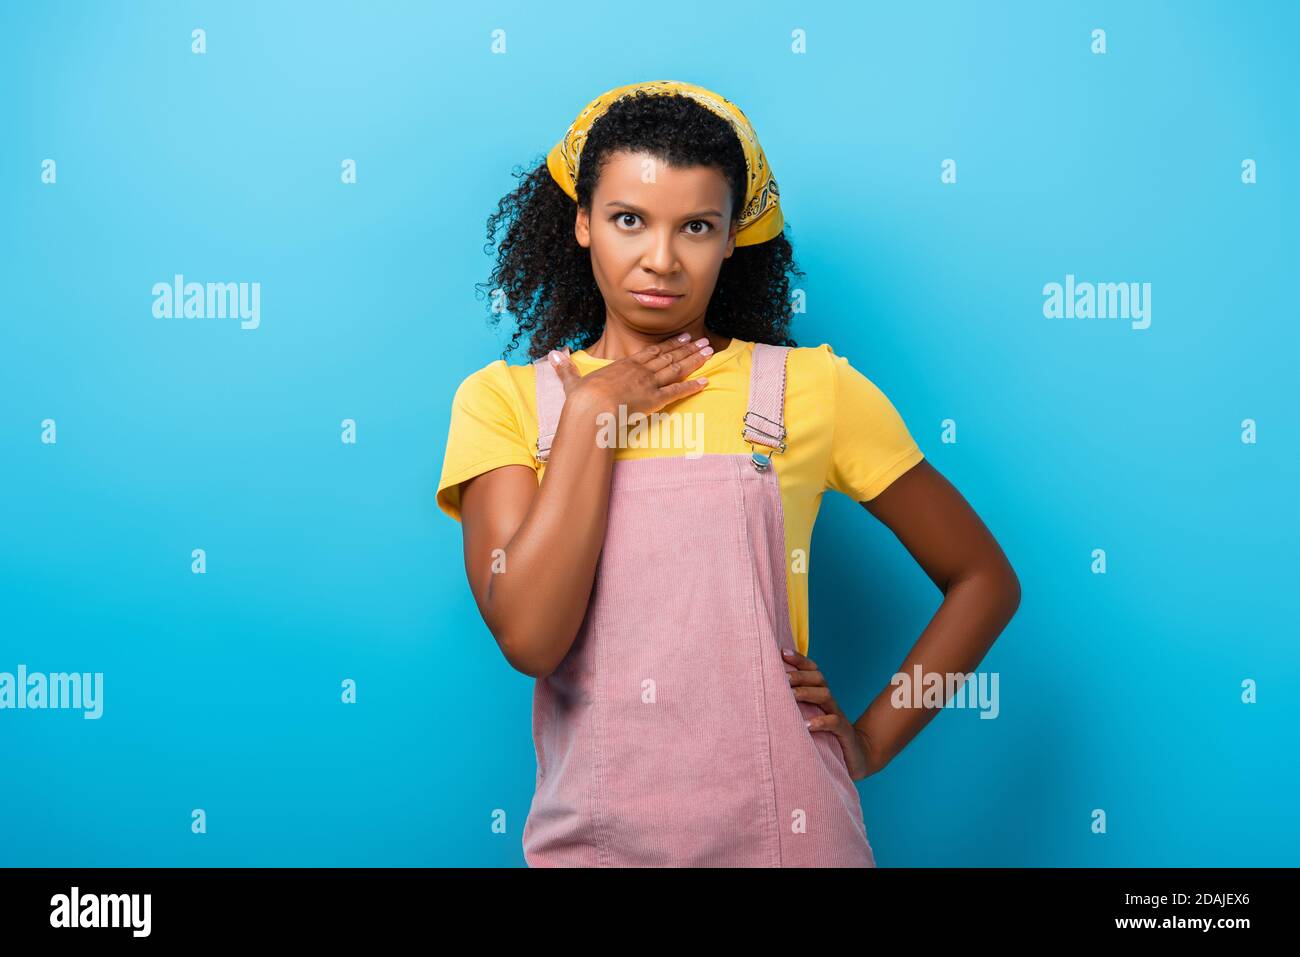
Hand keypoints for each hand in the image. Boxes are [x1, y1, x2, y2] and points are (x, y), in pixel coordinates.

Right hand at [546, 332, 711, 414]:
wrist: (591, 409)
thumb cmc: (581, 398)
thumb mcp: (572, 381)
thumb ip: (565, 368)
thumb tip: (552, 355)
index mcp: (623, 366)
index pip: (650, 352)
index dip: (667, 344)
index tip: (681, 337)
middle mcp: (639, 371)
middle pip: (668, 357)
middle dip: (687, 348)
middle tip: (702, 341)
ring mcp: (649, 384)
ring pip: (676, 369)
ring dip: (694, 360)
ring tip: (709, 352)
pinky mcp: (655, 399)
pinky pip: (678, 391)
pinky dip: (693, 386)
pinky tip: (705, 382)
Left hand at [782, 648, 886, 780]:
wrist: (856, 756)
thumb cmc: (825, 736)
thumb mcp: (809, 718)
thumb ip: (794, 705)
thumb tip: (765, 692)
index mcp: (820, 695)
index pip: (812, 671)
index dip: (800, 660)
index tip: (782, 652)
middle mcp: (829, 702)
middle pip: (818, 679)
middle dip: (799, 675)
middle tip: (781, 677)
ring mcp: (837, 716)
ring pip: (825, 696)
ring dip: (807, 693)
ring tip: (790, 695)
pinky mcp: (844, 733)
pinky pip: (834, 722)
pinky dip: (821, 722)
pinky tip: (807, 725)